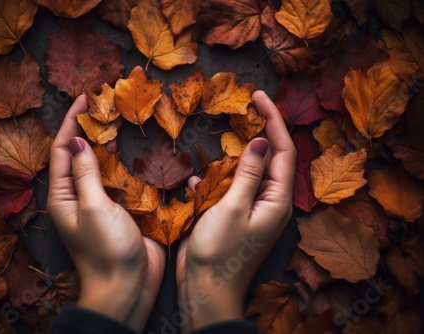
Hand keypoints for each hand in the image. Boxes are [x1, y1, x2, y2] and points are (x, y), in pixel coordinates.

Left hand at [47, 95, 164, 331]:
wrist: (129, 287)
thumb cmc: (106, 250)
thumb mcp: (92, 208)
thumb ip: (85, 173)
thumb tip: (76, 141)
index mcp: (64, 195)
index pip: (61, 150)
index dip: (72, 122)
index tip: (85, 98)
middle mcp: (80, 196)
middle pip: (82, 154)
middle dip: (92, 128)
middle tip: (108, 103)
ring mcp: (104, 202)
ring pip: (106, 165)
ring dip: (113, 143)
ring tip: (124, 118)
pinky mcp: (125, 209)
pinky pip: (126, 180)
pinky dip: (132, 164)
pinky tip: (144, 149)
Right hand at [176, 90, 295, 330]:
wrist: (205, 289)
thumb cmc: (221, 252)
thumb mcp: (234, 208)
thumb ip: (248, 174)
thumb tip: (260, 141)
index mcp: (277, 200)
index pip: (283, 150)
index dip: (273, 120)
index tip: (259, 95)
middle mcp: (269, 202)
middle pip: (269, 158)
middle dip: (258, 132)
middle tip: (243, 108)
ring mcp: (250, 209)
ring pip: (246, 172)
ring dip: (233, 158)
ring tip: (219, 142)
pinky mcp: (232, 217)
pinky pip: (227, 190)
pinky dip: (214, 182)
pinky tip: (196, 182)